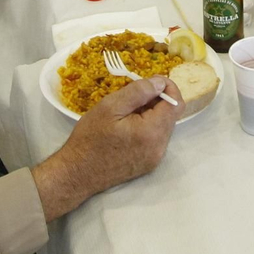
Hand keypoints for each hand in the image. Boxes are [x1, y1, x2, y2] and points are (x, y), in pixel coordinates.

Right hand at [31, 75, 181, 221]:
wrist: (78, 173)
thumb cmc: (90, 138)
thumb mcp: (110, 106)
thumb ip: (139, 92)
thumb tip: (160, 82)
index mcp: (152, 132)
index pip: (175, 103)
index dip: (168, 87)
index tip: (151, 80)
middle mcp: (159, 147)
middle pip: (171, 115)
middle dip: (158, 100)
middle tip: (134, 95)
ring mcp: (155, 158)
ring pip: (164, 127)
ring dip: (153, 114)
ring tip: (129, 111)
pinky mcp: (149, 164)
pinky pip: (157, 139)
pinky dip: (148, 127)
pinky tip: (129, 126)